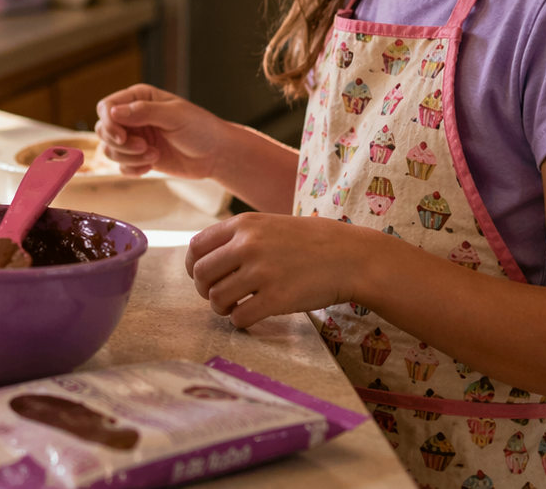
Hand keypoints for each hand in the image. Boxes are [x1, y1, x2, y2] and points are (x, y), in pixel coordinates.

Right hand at [94, 84, 228, 179]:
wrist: (216, 154)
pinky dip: (132, 169)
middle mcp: (133, 117)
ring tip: (153, 156)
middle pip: (103, 130)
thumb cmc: (201, 128)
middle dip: (120, 143)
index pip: (107, 107)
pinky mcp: (139, 157)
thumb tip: (113, 112)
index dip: (109, 123)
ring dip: (128, 158)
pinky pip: (121, 166)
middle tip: (144, 147)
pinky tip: (150, 167)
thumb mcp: (174, 115)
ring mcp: (135, 138)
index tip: (122, 137)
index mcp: (139, 98)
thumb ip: (144, 112)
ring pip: (110, 150)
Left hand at [183, 213, 377, 327]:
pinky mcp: (277, 298)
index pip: (196, 247)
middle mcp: (248, 245)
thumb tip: (203, 258)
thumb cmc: (309, 243)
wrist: (351, 257)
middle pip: (202, 275)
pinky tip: (250, 316)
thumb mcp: (269, 225)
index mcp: (244, 224)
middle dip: (204, 291)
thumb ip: (238, 237)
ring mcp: (262, 272)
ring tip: (235, 307)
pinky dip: (240, 321)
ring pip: (217, 299)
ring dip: (222, 308)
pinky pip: (240, 317)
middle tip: (218, 296)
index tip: (201, 277)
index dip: (193, 267)